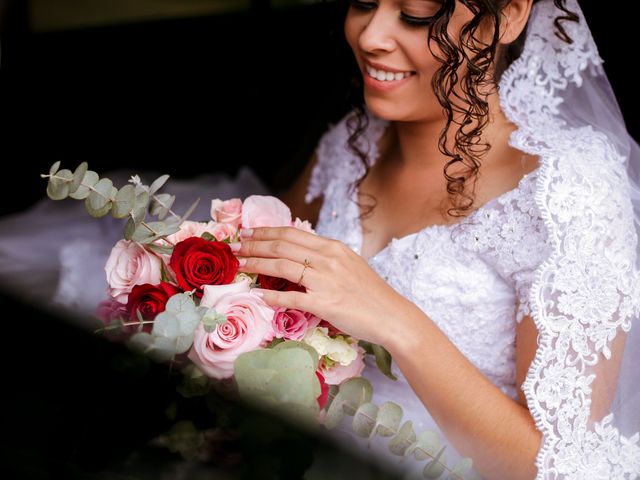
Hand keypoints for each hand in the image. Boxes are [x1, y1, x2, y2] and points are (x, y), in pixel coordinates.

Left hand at [232, 227, 415, 345]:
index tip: (248, 233)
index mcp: (332, 248)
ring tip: (241, 264)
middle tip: (236, 246)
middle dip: (254, 245)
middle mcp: (328, 259)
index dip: (265, 232)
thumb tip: (298, 254)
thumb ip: (325, 257)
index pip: (291, 234)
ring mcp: (326, 281)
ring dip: (257, 264)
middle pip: (282, 246)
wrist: (391, 315)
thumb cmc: (370, 292)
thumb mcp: (349, 264)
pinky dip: (273, 296)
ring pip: (282, 267)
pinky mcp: (325, 303)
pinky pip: (292, 297)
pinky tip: (259, 296)